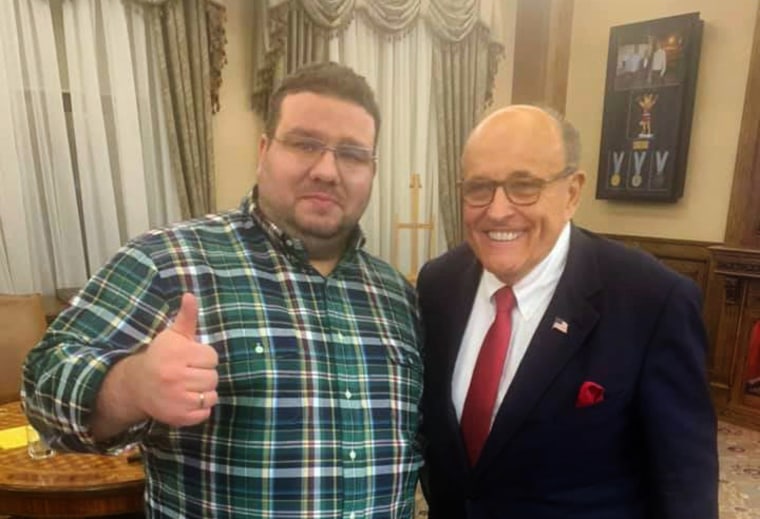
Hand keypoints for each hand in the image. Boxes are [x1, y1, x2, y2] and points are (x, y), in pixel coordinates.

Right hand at [129, 293, 218, 426]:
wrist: (137, 385)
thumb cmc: (161, 356)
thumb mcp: (173, 335)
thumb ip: (186, 316)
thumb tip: (190, 295)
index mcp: (178, 355)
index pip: (212, 357)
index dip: (205, 357)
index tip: (192, 358)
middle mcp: (176, 377)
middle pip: (213, 377)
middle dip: (205, 374)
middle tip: (190, 373)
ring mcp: (177, 399)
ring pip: (211, 395)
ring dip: (204, 392)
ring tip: (190, 386)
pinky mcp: (178, 417)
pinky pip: (205, 413)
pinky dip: (200, 408)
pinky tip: (187, 399)